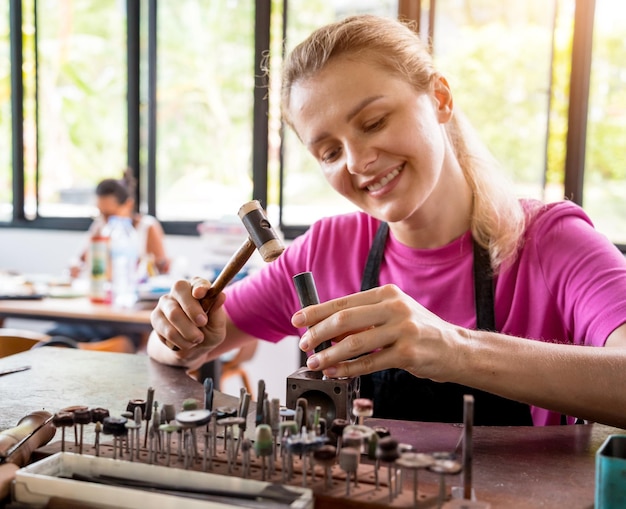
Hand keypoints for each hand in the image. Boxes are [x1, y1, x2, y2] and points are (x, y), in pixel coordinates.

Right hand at [150, 277, 226, 358]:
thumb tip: (221, 295)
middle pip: (180, 290)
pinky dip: (179, 340)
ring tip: (197, 339)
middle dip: (192, 308)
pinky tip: (185, 342)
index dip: (199, 287)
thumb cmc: (208, 332)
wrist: (192, 349)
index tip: (201, 294)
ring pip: (173, 313)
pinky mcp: (156, 317)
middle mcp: (179, 291)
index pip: (197, 282)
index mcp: (198, 287)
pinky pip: (166, 330)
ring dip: (188, 331)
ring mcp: (165, 303)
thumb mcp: (217, 325)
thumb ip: (217, 311)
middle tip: (203, 323)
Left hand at [291, 284, 462, 380]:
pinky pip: (369, 363)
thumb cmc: (419, 331)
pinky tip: (335, 372)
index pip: (343, 301)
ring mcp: (403, 330)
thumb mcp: (393, 314)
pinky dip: (348, 369)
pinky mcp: (408, 353)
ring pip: (355, 343)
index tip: (298, 320)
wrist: (455, 348)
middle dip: (318, 333)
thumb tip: (325, 329)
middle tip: (304, 345)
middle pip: (345, 319)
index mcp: (387, 294)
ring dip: (330, 355)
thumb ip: (364, 318)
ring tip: (315, 362)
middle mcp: (395, 307)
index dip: (317, 311)